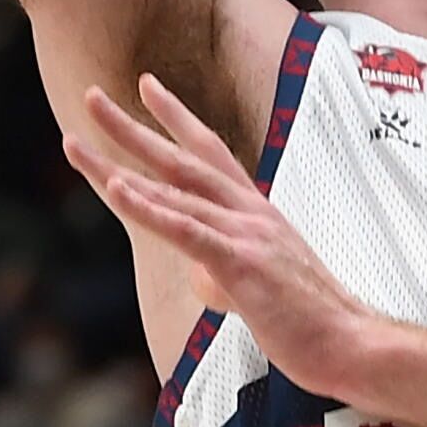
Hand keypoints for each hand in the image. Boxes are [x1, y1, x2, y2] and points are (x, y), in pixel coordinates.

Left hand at [68, 79, 379, 401]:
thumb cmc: (308, 318)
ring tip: (76, 141)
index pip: (210, 152)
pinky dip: (149, 208)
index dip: (176, 117)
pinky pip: (186, 230)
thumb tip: (202, 275)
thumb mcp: (258, 284)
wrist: (349, 341)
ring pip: (173, 190)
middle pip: (181, 159)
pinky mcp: (241, 264)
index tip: (146, 85)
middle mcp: (249, 211)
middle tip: (92, 97)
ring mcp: (245, 234)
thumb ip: (222, 269)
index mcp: (255, 211)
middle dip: (132, 127)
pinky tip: (117, 189)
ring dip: (119, 165)